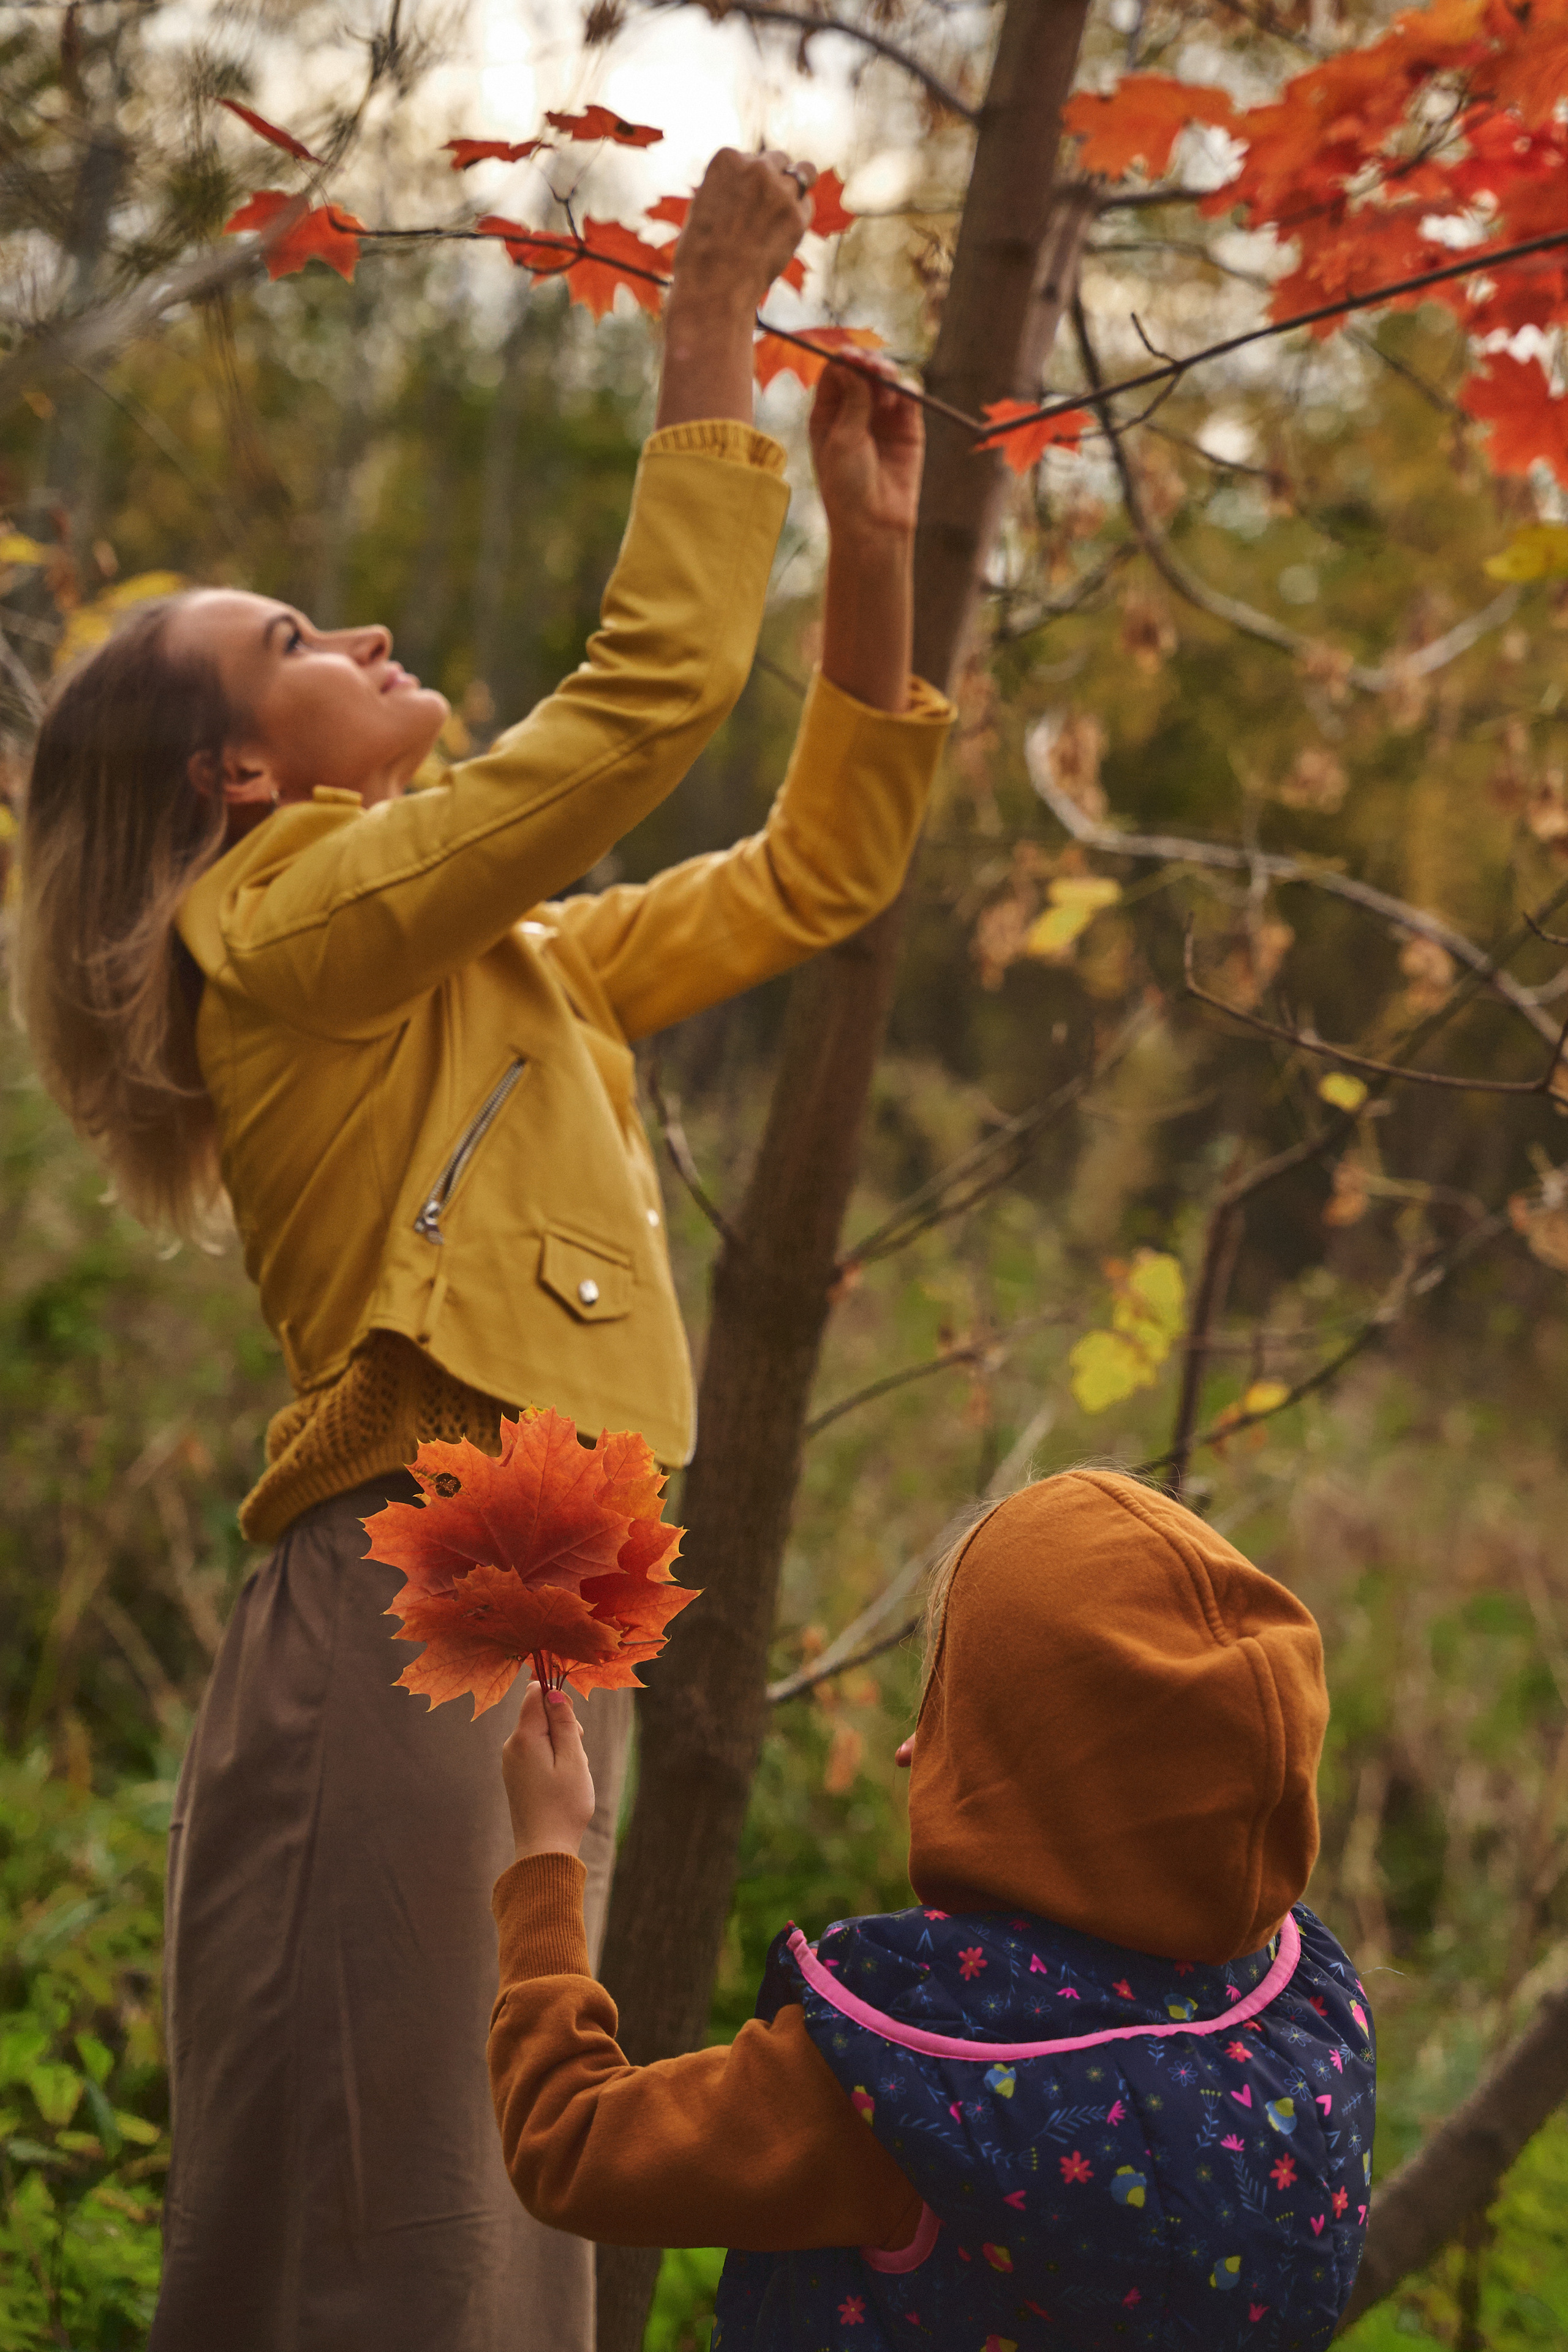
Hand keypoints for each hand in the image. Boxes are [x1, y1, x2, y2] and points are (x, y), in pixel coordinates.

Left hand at [501, 1681, 595, 1862]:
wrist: (545, 1849)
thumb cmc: (564, 1805)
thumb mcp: (573, 1759)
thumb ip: (564, 1723)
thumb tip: (553, 1692)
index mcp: (524, 1737)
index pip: (535, 1693)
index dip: (557, 1697)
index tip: (572, 1721)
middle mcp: (511, 1745)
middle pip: (539, 1714)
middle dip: (563, 1725)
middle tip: (576, 1755)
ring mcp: (511, 1761)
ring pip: (540, 1734)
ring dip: (560, 1744)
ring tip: (570, 1773)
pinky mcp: (516, 1774)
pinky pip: (536, 1751)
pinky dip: (553, 1758)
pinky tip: (561, 1782)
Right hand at [656, 150, 815, 431]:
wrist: (710, 297)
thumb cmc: (693, 275)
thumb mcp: (696, 230)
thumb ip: (716, 208)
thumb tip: (725, 210)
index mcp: (720, 162)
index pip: (746, 158)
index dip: (751, 185)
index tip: (745, 213)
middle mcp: (750, 166)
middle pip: (776, 162)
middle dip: (775, 188)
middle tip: (764, 228)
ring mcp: (776, 187)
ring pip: (799, 178)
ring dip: (794, 201)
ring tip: (775, 238)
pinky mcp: (795, 214)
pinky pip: (808, 208)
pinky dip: (800, 227)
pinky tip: (782, 251)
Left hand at [809, 362, 923, 549]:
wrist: (874, 522)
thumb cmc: (847, 485)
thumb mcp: (842, 438)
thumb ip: (852, 399)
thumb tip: (852, 361)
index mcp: (827, 414)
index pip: (835, 373)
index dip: (844, 359)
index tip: (851, 355)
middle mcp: (853, 411)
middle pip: (862, 370)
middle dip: (868, 362)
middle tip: (872, 366)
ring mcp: (881, 417)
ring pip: (886, 379)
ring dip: (887, 372)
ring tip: (886, 380)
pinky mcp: (907, 426)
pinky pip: (909, 396)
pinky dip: (906, 389)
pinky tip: (901, 395)